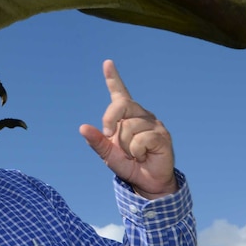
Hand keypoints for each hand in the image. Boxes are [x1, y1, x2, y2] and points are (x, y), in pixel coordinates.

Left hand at [78, 60, 177, 198]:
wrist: (147, 182)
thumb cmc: (128, 164)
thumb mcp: (107, 153)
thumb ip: (97, 141)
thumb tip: (83, 128)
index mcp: (126, 116)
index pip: (119, 93)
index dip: (113, 77)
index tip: (107, 63)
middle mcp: (140, 115)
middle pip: (121, 105)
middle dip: (110, 119)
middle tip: (109, 135)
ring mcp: (153, 123)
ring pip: (129, 127)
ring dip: (127, 146)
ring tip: (134, 153)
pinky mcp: (162, 135)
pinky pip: (141, 140)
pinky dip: (137, 151)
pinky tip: (144, 156)